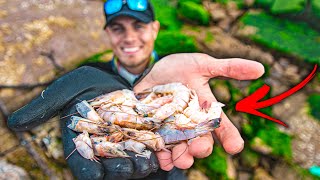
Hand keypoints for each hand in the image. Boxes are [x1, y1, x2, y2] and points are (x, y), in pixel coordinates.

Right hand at [8, 66, 158, 178]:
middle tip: (128, 169)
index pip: (81, 162)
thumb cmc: (84, 83)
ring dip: (138, 164)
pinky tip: (159, 150)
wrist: (110, 74)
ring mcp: (121, 142)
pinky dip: (152, 150)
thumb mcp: (64, 90)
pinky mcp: (138, 134)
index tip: (95, 176)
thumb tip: (13, 124)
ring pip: (129, 160)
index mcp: (81, 141)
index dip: (87, 170)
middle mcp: (101, 146)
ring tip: (146, 163)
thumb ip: (43, 107)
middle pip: (108, 166)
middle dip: (118, 169)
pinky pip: (145, 146)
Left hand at [134, 53, 264, 170]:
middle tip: (199, 149)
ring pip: (181, 150)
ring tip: (181, 160)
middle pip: (201, 142)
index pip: (222, 127)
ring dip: (182, 157)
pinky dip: (162, 157)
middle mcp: (192, 124)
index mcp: (206, 111)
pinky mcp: (155, 131)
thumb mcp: (202, 65)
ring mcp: (173, 129)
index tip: (235, 147)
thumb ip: (229, 68)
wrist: (150, 70)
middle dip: (202, 148)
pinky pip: (160, 149)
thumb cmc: (179, 68)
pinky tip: (163, 160)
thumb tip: (261, 69)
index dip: (230, 137)